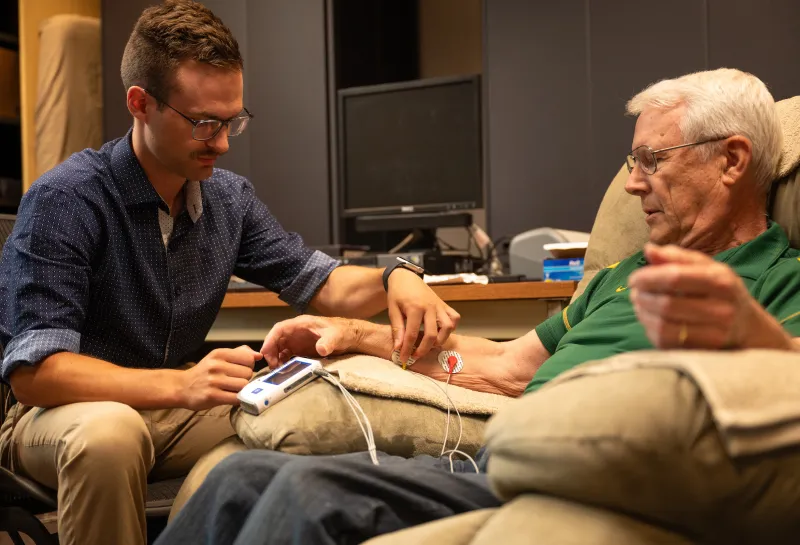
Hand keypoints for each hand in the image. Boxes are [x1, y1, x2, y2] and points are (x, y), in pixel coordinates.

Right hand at [178, 346, 261, 409]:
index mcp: (219, 353)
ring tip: (233, 389)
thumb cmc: (205, 372)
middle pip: (248, 373)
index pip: (248, 359)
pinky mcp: (212, 396)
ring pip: (244, 385)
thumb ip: (240, 353)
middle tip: (236, 381)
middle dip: (245, 378)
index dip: (249, 366)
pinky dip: (237, 399)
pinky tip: (230, 397)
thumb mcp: (219, 357)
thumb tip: (258, 355)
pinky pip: (236, 398)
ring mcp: (214, 381)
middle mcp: (216, 365)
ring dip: (242, 390)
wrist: (182, 387)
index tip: (241, 370)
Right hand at [260, 315, 359, 368]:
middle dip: (271, 352)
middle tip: (273, 366)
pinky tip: (286, 370)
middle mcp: (296, 332)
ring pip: (280, 348)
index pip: (279, 329)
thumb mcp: (336, 336)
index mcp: (301, 324)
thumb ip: (328, 342)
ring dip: (276, 358)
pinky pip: (288, 355)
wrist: (351, 337)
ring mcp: (298, 340)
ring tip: (278, 370)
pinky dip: (284, 362)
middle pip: (276, 340)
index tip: (265, 352)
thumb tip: (321, 349)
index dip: (270, 339)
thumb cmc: (343, 332)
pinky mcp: (302, 349)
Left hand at [387, 268, 459, 362]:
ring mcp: (439, 305)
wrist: (405, 277)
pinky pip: (454, 317)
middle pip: (432, 334)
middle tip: (416, 355)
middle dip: (424, 349)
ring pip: (448, 327)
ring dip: (441, 339)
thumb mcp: (393, 310)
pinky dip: (451, 327)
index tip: (403, 358)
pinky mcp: (444, 305)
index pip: (412, 334)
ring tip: (430, 344)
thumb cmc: (397, 293)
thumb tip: (398, 348)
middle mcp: (430, 307)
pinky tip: (441, 331)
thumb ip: (397, 329)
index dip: (407, 349)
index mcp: (415, 308)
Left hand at [628, 243, 755, 348]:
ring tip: (639, 305)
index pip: (675, 278)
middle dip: (642, 297)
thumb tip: (648, 249)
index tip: (634, 279)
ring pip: (664, 326)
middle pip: (667, 304)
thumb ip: (677, 257)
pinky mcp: (703, 352)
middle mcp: (721, 308)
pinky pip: (667, 342)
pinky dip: (650, 330)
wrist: (748, 327)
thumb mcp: (706, 267)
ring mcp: (714, 334)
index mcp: (720, 281)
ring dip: (643, 314)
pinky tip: (649, 320)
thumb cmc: (720, 291)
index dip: (647, 278)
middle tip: (634, 293)